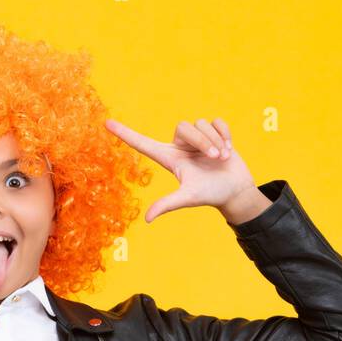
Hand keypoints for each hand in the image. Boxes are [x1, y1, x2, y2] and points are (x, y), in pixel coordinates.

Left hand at [105, 118, 256, 221]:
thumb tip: (147, 218)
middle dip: (202, 140)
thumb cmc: (210, 194)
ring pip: (201, 124)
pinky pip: (217, 122)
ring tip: (222, 157)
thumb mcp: (187, 197)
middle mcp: (181, 146)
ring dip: (216, 140)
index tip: (106, 123)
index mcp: (169, 158)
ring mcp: (198, 139)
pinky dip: (225, 134)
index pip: (142, 144)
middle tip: (216, 158)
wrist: (235, 190)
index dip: (125, 134)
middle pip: (184, 127)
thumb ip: (167, 204)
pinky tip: (229, 148)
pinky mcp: (214, 133)